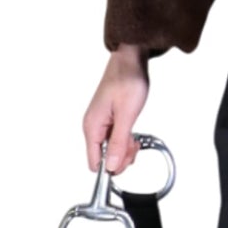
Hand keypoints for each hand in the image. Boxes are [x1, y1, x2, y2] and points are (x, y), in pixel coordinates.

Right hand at [85, 45, 150, 173]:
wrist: (130, 59)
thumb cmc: (127, 80)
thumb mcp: (127, 115)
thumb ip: (119, 142)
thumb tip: (112, 166)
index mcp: (92, 127)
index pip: (94, 163)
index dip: (111, 168)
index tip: (126, 162)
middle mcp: (93, 126)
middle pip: (103, 158)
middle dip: (121, 157)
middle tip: (134, 144)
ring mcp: (100, 123)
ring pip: (111, 149)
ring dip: (125, 148)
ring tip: (134, 137)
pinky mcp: (108, 120)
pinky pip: (115, 139)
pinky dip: (125, 139)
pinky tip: (132, 132)